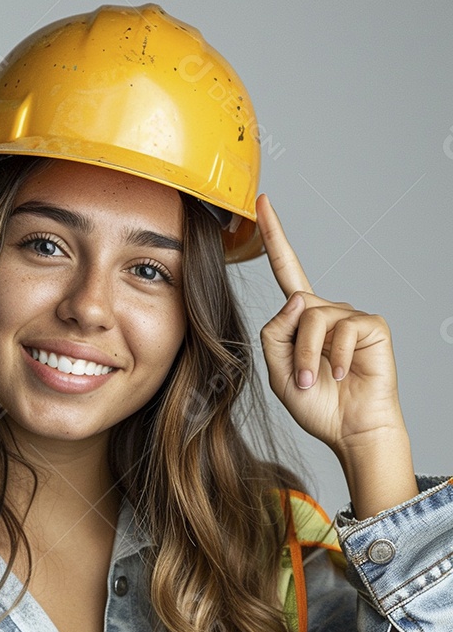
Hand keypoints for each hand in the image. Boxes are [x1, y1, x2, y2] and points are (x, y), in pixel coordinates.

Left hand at [256, 193, 407, 456]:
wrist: (350, 429)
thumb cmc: (318, 404)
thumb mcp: (278, 371)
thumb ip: (275, 333)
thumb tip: (297, 299)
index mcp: (302, 319)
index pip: (287, 270)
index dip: (274, 237)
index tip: (261, 203)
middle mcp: (327, 311)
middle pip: (296, 307)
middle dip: (295, 349)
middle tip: (302, 381)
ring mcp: (350, 317)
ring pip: (314, 318)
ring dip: (310, 357)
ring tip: (317, 381)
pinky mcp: (371, 326)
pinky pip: (342, 329)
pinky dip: (336, 357)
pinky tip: (342, 374)